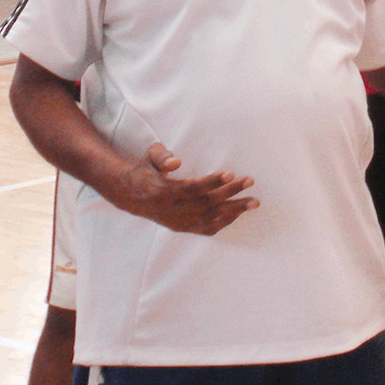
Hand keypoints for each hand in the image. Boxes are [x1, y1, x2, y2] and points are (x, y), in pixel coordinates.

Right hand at [112, 142, 257, 235]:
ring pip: (209, 219)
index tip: (231, 173)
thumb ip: (161, 156)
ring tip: (253, 202)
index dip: (212, 182)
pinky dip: (223, 222)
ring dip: (233, 211)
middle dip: (229, 192)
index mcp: (162, 192)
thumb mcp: (149, 156)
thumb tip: (175, 162)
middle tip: (249, 181)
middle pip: (205, 204)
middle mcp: (171, 211)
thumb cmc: (145, 170)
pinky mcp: (181, 228)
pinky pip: (205, 229)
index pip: (192, 189)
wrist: (131, 195)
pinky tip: (238, 213)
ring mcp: (177, 222)